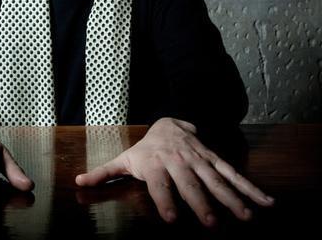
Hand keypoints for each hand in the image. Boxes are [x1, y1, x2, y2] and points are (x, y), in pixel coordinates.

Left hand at [75, 117, 274, 227]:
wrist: (167, 121)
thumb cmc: (144, 148)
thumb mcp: (124, 158)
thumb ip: (103, 173)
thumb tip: (77, 180)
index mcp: (155, 163)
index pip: (159, 184)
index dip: (164, 200)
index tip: (170, 218)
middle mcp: (178, 161)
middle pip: (190, 183)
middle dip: (200, 203)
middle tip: (211, 223)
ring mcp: (199, 159)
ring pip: (216, 179)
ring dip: (232, 197)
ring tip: (246, 216)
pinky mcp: (214, 158)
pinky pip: (233, 173)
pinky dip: (250, 187)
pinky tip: (266, 202)